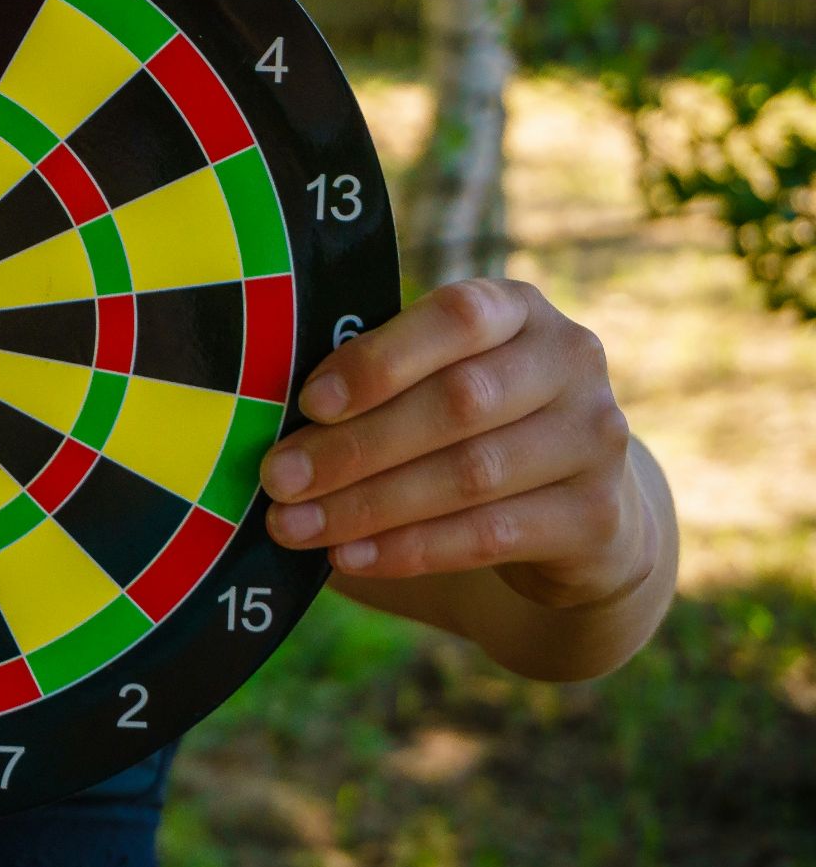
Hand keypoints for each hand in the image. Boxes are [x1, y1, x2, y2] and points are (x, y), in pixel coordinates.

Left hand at [261, 279, 653, 608]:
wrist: (577, 512)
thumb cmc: (470, 430)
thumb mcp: (434, 385)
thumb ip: (380, 386)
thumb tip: (269, 416)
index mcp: (517, 309)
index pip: (456, 317)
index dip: (380, 360)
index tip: (309, 403)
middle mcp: (570, 360)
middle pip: (457, 403)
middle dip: (354, 446)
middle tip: (277, 478)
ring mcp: (595, 437)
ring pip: (470, 473)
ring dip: (368, 506)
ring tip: (294, 526)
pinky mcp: (597, 515)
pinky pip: (490, 534)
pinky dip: (409, 548)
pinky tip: (349, 557)